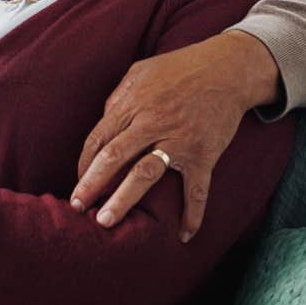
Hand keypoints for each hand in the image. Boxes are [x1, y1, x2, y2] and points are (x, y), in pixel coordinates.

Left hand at [71, 31, 281, 240]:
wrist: (227, 69)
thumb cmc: (179, 68)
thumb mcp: (140, 72)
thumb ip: (119, 98)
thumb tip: (103, 123)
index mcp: (133, 105)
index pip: (99, 138)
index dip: (85, 164)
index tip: (79, 183)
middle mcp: (152, 123)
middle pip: (114, 157)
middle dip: (92, 184)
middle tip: (78, 208)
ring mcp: (179, 140)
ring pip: (145, 174)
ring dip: (123, 199)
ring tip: (106, 221)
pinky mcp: (204, 154)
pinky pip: (196, 190)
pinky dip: (192, 214)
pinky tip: (184, 235)